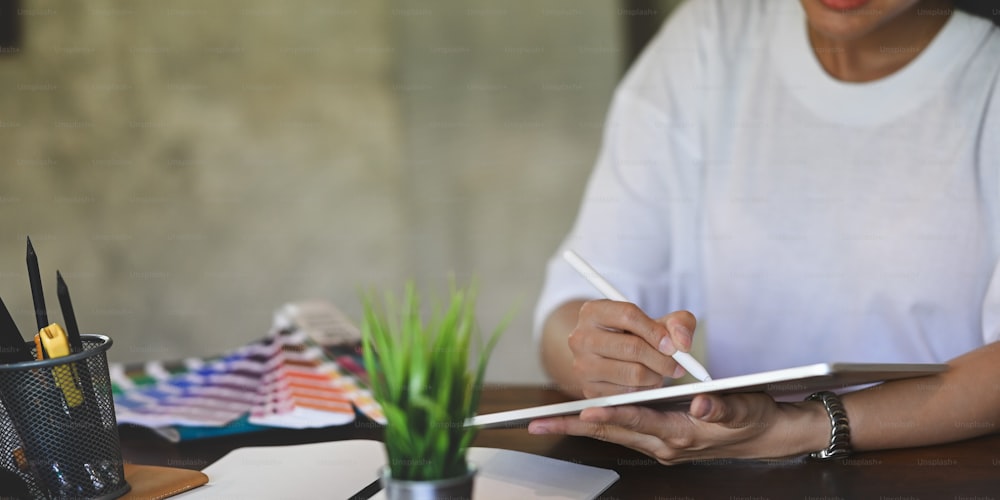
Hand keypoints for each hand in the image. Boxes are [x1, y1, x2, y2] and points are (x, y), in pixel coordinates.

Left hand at [528, 393, 821, 463]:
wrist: (764, 436)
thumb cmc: (752, 416)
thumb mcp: (743, 408)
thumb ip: (721, 408)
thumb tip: (701, 406)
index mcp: (682, 434)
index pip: (640, 423)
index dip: (614, 416)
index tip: (587, 411)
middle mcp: (665, 444)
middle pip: (612, 433)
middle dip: (574, 427)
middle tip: (539, 423)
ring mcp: (659, 444)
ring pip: (611, 434)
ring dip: (578, 428)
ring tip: (545, 421)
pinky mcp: (658, 439)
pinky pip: (620, 432)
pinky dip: (597, 425)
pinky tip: (576, 418)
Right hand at [569, 301, 696, 397]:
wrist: (604, 357)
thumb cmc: (633, 336)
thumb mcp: (655, 321)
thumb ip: (678, 324)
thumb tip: (683, 344)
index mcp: (593, 311)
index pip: (629, 316)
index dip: (657, 331)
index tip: (675, 346)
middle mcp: (580, 337)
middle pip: (632, 347)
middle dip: (662, 359)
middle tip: (677, 365)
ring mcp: (582, 366)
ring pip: (632, 374)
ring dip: (656, 376)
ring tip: (659, 372)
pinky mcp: (588, 390)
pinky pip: (628, 394)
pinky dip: (645, 391)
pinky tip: (647, 383)